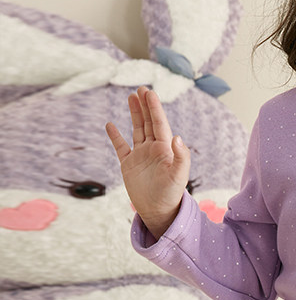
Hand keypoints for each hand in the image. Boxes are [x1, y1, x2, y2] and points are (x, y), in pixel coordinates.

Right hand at [106, 87, 190, 238]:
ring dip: (135, 114)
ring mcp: (140, 155)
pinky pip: (121, 147)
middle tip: (141, 88)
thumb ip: (181, 156)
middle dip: (145, 105)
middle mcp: (153, 149)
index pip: (159, 123)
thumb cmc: (171, 194)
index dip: (154, 108)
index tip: (149, 93)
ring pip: (137, 129)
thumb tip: (177, 137)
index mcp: (165, 149)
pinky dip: (115, 136)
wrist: (158, 210)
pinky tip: (110, 124)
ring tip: (131, 97)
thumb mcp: (179, 175)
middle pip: (148, 122)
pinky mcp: (129, 165)